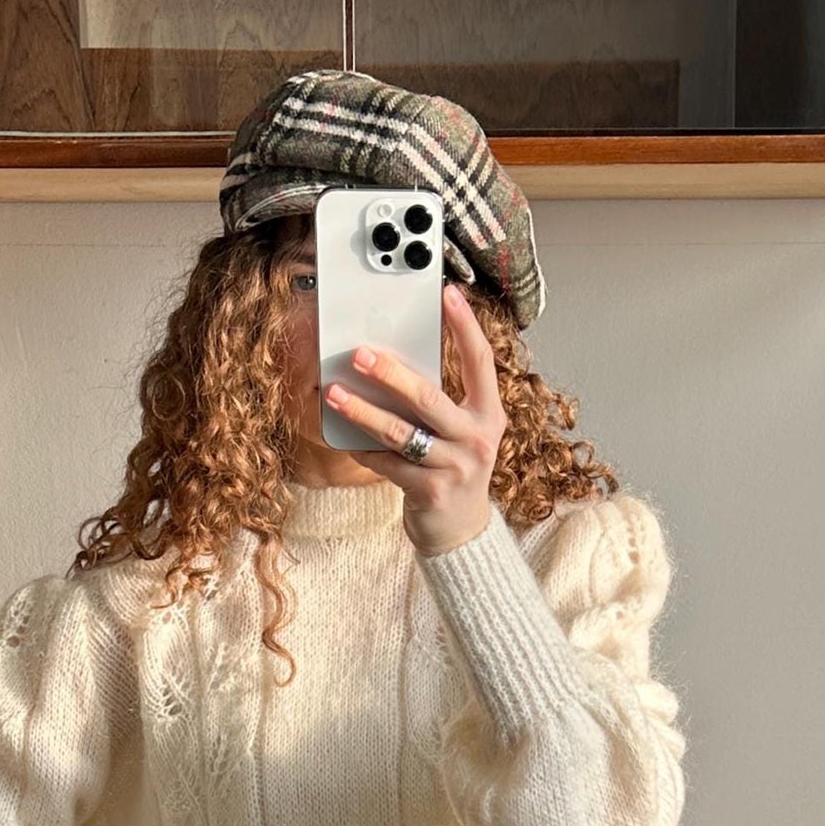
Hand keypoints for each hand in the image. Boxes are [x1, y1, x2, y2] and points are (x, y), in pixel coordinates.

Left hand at [324, 280, 506, 557]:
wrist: (460, 532)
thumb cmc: (454, 469)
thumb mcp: (460, 431)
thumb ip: (440, 401)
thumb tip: (393, 361)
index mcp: (489, 414)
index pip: (480, 362)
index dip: (466, 326)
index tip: (448, 293)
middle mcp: (477, 438)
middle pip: (429, 397)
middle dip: (391, 373)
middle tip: (360, 353)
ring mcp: (455, 467)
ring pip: (401, 432)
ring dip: (364, 411)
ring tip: (335, 393)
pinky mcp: (431, 492)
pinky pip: (388, 464)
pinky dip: (363, 449)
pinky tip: (344, 436)